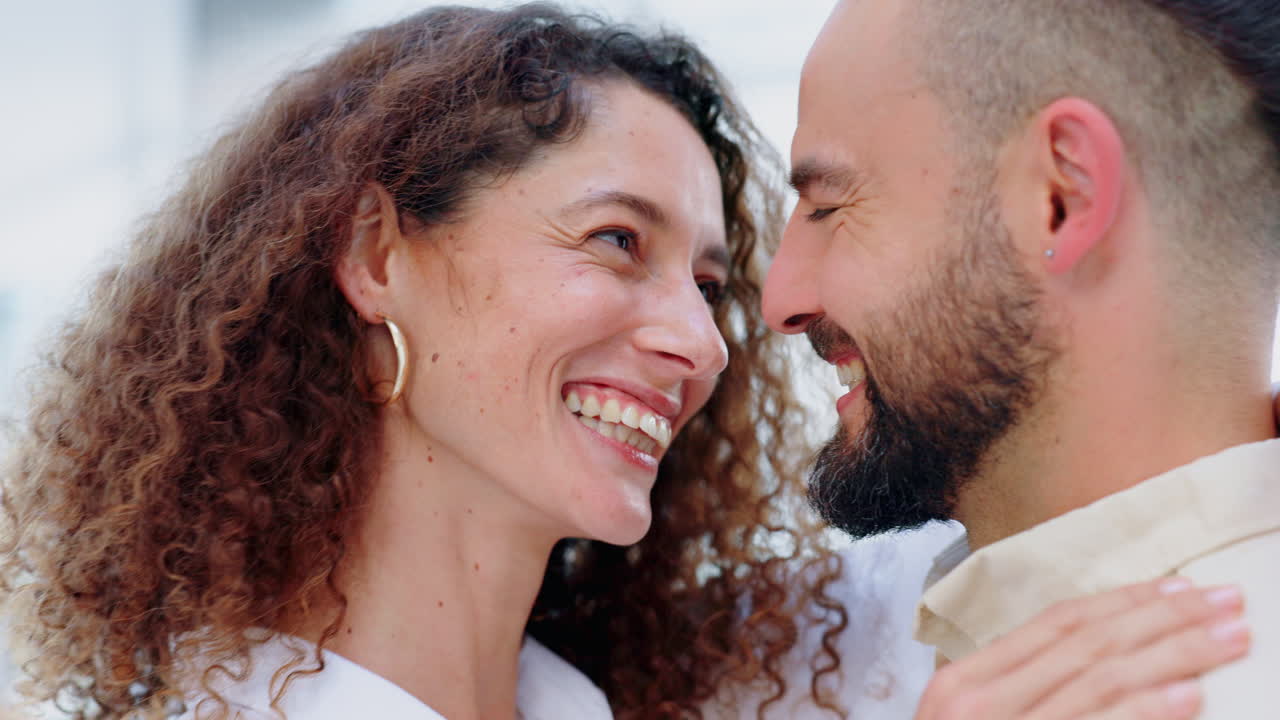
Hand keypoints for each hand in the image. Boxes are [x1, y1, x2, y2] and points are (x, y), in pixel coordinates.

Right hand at [913, 578, 1249, 719]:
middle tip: (1225, 601)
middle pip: (1086, 643)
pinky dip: (1144, 711)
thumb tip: (1103, 654)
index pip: (1055, 623)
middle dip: (1164, 618)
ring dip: (1174, 654)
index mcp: (962, 681)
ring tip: (1228, 638)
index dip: (1122, 601)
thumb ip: (1019, 688)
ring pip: (1099, 678)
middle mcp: (978, 703)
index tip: (1180, 588)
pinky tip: (1187, 695)